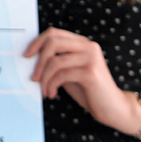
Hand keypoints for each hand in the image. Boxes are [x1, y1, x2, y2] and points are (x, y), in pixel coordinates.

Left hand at [24, 27, 140, 133]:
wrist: (113, 108)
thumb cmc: (88, 90)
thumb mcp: (68, 72)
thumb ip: (55, 62)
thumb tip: (31, 58)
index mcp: (82, 43)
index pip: (53, 33)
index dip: (37, 42)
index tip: (26, 55)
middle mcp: (88, 46)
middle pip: (52, 42)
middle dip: (39, 61)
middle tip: (33, 77)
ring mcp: (91, 58)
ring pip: (55, 61)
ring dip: (44, 78)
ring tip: (44, 90)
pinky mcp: (91, 72)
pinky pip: (61, 75)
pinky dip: (51, 85)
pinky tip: (52, 94)